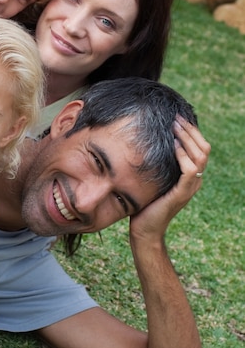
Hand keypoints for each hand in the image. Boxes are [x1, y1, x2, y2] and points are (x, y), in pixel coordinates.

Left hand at [130, 117, 209, 241]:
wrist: (144, 230)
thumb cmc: (143, 204)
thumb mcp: (151, 179)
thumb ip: (156, 164)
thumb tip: (144, 144)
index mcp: (189, 176)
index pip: (199, 148)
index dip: (191, 132)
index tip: (176, 118)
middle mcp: (194, 180)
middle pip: (203, 148)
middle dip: (190, 130)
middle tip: (176, 117)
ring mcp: (190, 187)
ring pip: (200, 155)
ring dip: (187, 138)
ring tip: (175, 125)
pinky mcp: (182, 193)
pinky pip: (189, 169)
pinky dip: (183, 155)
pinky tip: (172, 144)